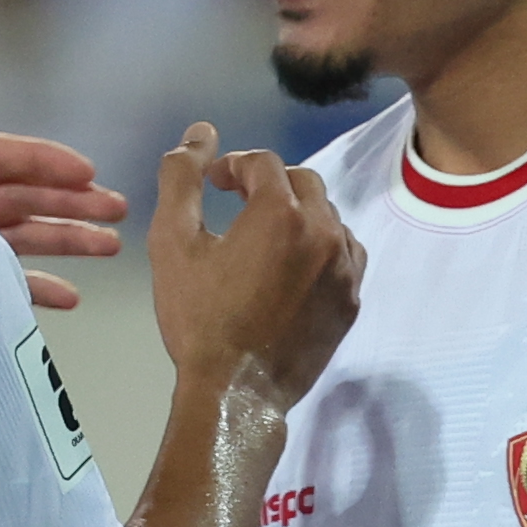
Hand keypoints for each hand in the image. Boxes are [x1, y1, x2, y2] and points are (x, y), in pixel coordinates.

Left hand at [0, 128, 126, 311]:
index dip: (44, 160)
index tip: (88, 172)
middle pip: (24, 196)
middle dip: (74, 201)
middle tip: (119, 208)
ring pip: (27, 237)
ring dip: (71, 240)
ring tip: (112, 246)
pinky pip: (13, 283)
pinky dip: (43, 288)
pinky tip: (71, 297)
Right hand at [144, 127, 361, 407]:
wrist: (237, 391)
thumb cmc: (198, 317)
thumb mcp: (173, 242)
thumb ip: (182, 178)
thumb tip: (198, 135)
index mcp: (283, 213)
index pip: (263, 162)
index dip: (233, 165)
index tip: (214, 182)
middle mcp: (326, 232)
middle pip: (302, 182)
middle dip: (268, 183)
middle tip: (237, 201)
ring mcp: (347, 268)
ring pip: (328, 216)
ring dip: (298, 213)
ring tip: (262, 234)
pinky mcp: (353, 299)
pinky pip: (344, 253)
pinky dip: (320, 246)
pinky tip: (292, 265)